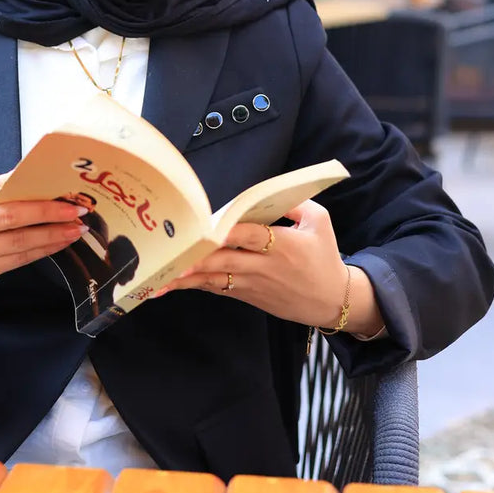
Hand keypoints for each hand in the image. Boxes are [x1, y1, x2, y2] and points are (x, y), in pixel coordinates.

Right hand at [0, 172, 88, 313]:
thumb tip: (35, 180)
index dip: (33, 188)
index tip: (60, 186)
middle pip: (13, 216)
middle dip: (49, 212)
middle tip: (77, 209)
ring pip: (20, 241)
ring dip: (53, 234)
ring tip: (76, 228)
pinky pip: (19, 259)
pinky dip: (44, 250)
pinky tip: (60, 242)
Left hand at [161, 200, 376, 331]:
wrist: (333, 300)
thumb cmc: (325, 257)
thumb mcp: (320, 222)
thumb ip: (296, 203)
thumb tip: (268, 192)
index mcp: (282, 245)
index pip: (250, 236)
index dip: (229, 233)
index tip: (208, 230)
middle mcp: (263, 266)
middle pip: (225, 260)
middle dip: (198, 259)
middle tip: (173, 256)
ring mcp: (253, 283)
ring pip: (215, 279)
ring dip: (188, 278)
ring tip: (160, 279)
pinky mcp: (248, 295)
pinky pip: (218, 288)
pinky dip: (196, 285)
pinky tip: (173, 284)